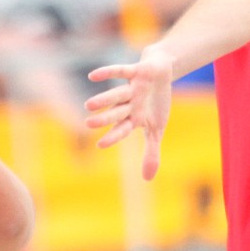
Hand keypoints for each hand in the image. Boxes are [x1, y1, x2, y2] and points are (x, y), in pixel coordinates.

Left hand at [84, 46, 174, 180]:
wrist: (161, 70)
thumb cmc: (155, 102)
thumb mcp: (157, 128)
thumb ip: (151, 153)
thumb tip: (147, 180)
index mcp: (133, 118)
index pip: (122, 129)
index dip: (113, 136)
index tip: (100, 145)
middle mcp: (129, 104)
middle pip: (116, 112)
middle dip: (105, 118)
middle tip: (88, 124)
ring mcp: (131, 88)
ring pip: (117, 94)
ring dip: (104, 99)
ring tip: (88, 105)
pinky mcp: (135, 71)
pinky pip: (120, 71)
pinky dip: (107, 72)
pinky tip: (92, 76)